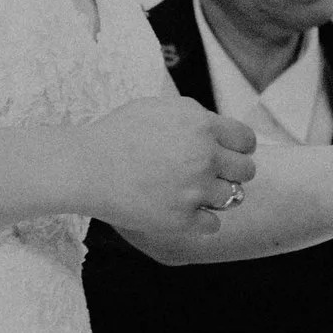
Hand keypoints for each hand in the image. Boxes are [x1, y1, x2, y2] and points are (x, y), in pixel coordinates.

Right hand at [78, 96, 257, 242]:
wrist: (85, 166)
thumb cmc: (116, 134)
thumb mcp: (158, 108)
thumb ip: (193, 115)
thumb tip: (216, 125)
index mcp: (202, 125)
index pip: (247, 141)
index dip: (238, 149)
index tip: (225, 156)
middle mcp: (205, 157)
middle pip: (246, 171)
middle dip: (231, 173)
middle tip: (208, 176)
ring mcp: (195, 190)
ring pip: (233, 198)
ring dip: (215, 197)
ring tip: (190, 193)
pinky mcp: (182, 219)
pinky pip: (213, 224)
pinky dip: (200, 220)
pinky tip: (181, 212)